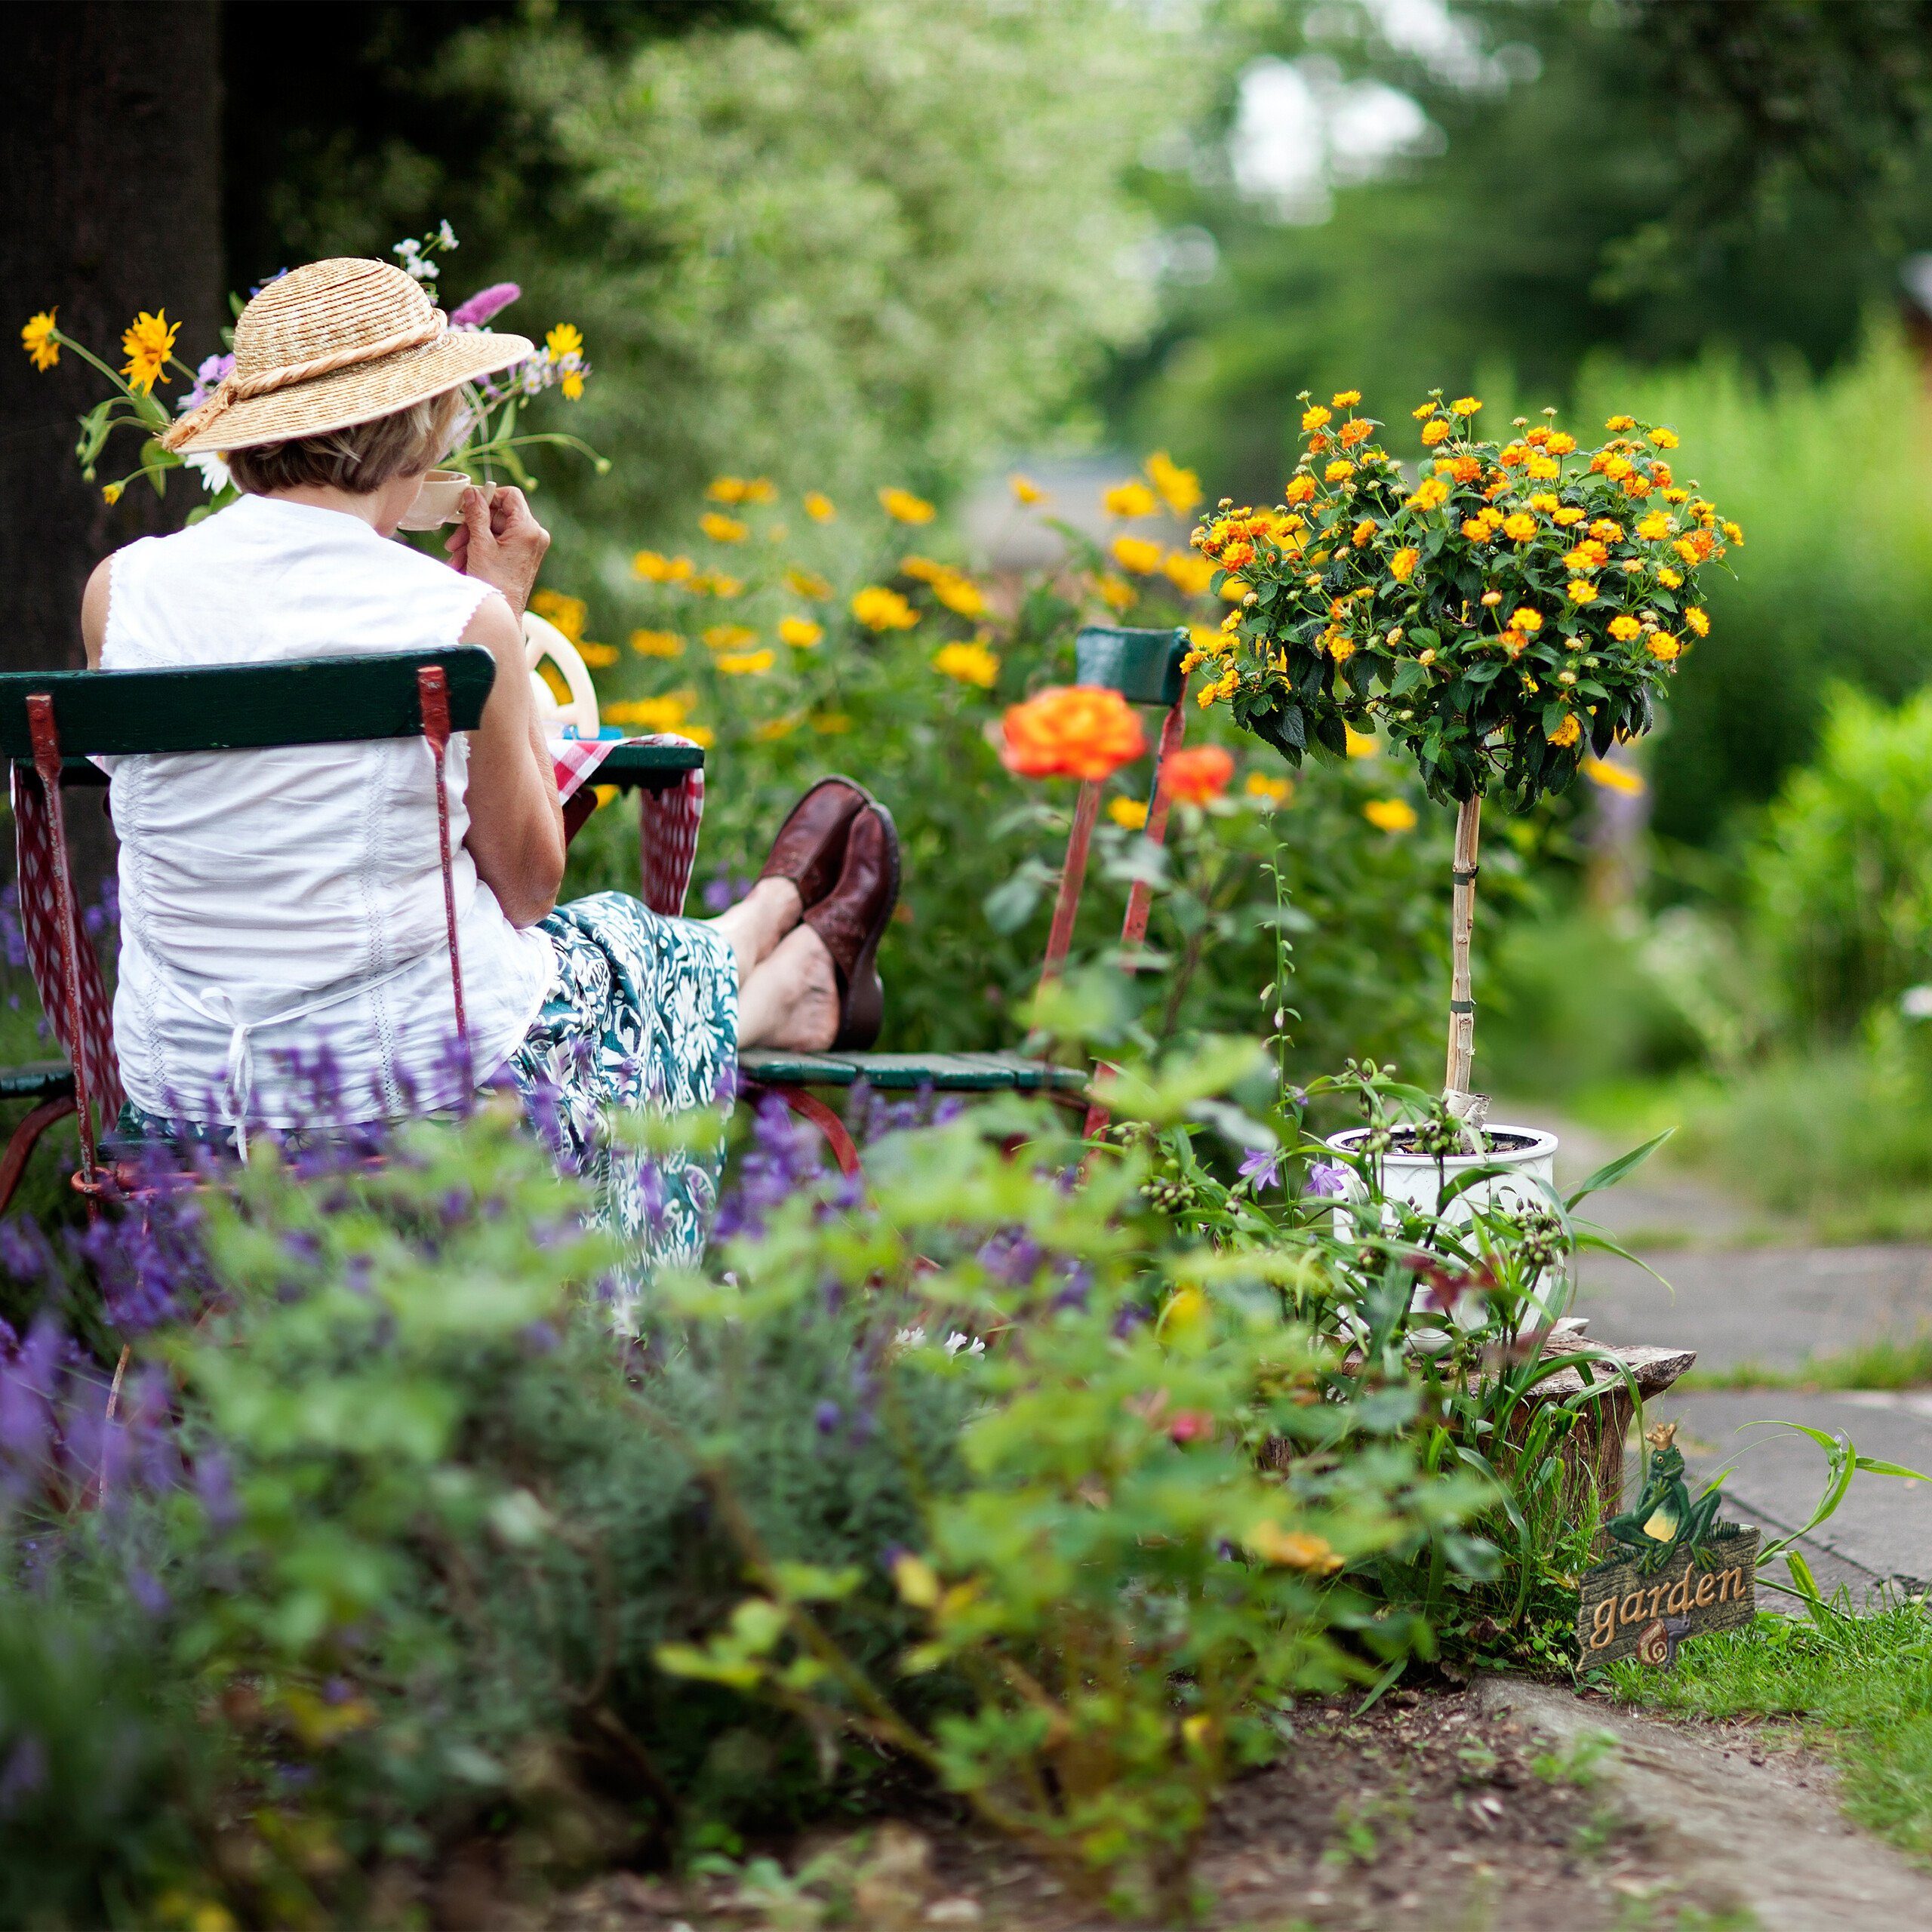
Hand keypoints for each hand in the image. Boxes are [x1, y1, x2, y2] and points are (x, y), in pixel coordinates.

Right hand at [445, 485, 549, 620]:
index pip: (510, 496)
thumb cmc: (493, 583)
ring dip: (472, 541)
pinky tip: (464, 563)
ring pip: (495, 531)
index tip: (469, 505)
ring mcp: (529, 547)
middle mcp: (534, 536)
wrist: (502, 614)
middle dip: (473, 526)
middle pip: (499, 515)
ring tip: (455, 556)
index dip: (488, 496)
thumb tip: (472, 492)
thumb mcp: (480, 544)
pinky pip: (499, 544)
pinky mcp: (522, 557)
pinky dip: (481, 550)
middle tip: (454, 541)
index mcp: (529, 529)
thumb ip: (476, 514)